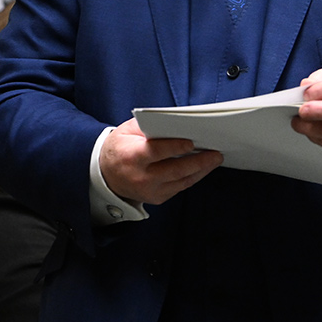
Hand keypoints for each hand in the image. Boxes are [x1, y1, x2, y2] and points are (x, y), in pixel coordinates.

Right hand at [99, 117, 220, 206]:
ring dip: (201, 170)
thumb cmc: (120, 147)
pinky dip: (193, 177)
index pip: (156, 152)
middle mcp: (141, 177)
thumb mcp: (128, 130)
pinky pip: (180, 187)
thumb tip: (177, 123)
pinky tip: (203, 167)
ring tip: (215, 159)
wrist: (106, 174)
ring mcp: (150, 190)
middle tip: (216, 153)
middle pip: (175, 170)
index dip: (174, 147)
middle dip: (198, 161)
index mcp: (132, 157)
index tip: (192, 142)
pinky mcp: (157, 198)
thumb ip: (150, 126)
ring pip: (181, 181)